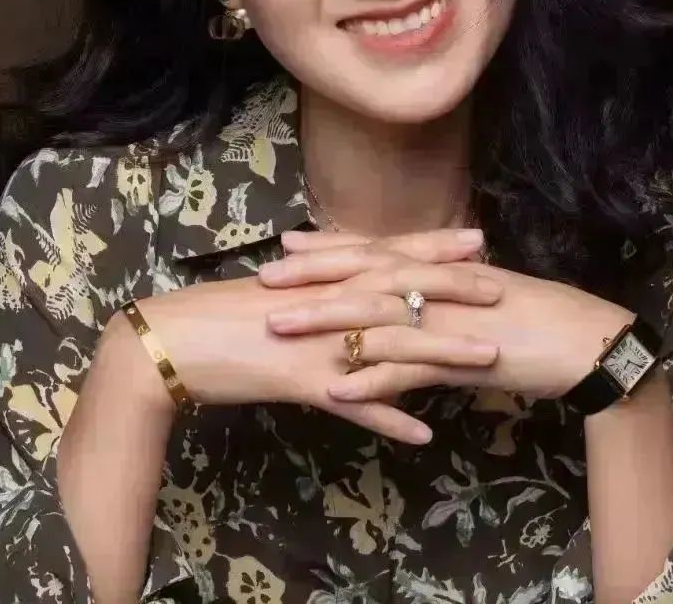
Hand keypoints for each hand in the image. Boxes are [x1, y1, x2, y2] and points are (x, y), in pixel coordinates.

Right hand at [133, 229, 498, 443]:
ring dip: (443, 354)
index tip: (474, 240)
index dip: (432, 248)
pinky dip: (390, 418)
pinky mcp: (302, 383)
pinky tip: (425, 433)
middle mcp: (327, 302)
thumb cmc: (219, 312)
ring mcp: (317, 342)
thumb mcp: (276, 291)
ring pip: (391, 346)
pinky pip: (354, 405)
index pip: (387, 254)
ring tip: (488, 358)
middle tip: (500, 287)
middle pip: (400, 292)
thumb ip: (316, 283)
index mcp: (321, 276)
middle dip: (453, 289)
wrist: (171, 341)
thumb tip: (346, 278)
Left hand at [259, 240, 632, 403]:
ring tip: (278, 328)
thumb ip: (441, 294)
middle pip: (362, 277)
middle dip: (311, 278)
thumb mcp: (480, 297)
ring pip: (373, 318)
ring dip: (323, 323)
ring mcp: (446, 321)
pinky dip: (370, 381)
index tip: (288, 243)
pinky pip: (407, 370)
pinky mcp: (461, 359)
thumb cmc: (536, 318)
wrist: (587, 341)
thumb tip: (410, 295)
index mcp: (439, 269)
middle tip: (264, 281)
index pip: (375, 252)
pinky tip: (335, 391)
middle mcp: (436, 286)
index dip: (330, 248)